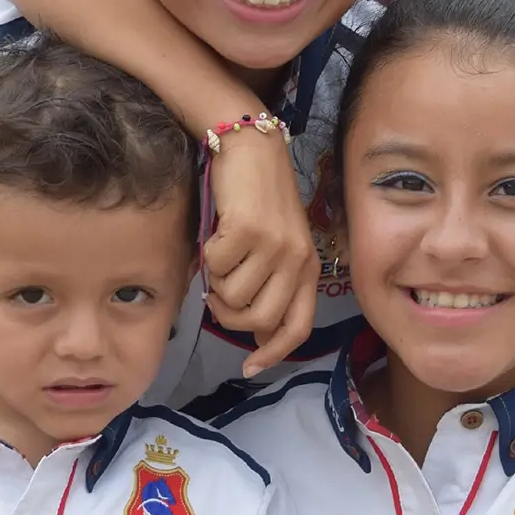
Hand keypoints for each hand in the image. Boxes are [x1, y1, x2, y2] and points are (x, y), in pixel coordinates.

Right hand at [200, 133, 317, 376]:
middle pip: (260, 321)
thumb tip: (258, 334)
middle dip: (229, 316)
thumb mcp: (275, 244)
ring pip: (233, 296)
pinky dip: (206, 255)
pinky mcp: (249, 230)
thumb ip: (271, 286)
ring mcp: (275, 245)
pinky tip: (216, 234)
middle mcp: (297, 259)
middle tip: (217, 296)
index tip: (249, 367)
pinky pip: (215, 266)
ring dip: (215, 283)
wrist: (251, 147)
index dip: (273, 353)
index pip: (298, 326)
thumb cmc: (258, 198)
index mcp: (308, 267)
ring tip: (219, 258)